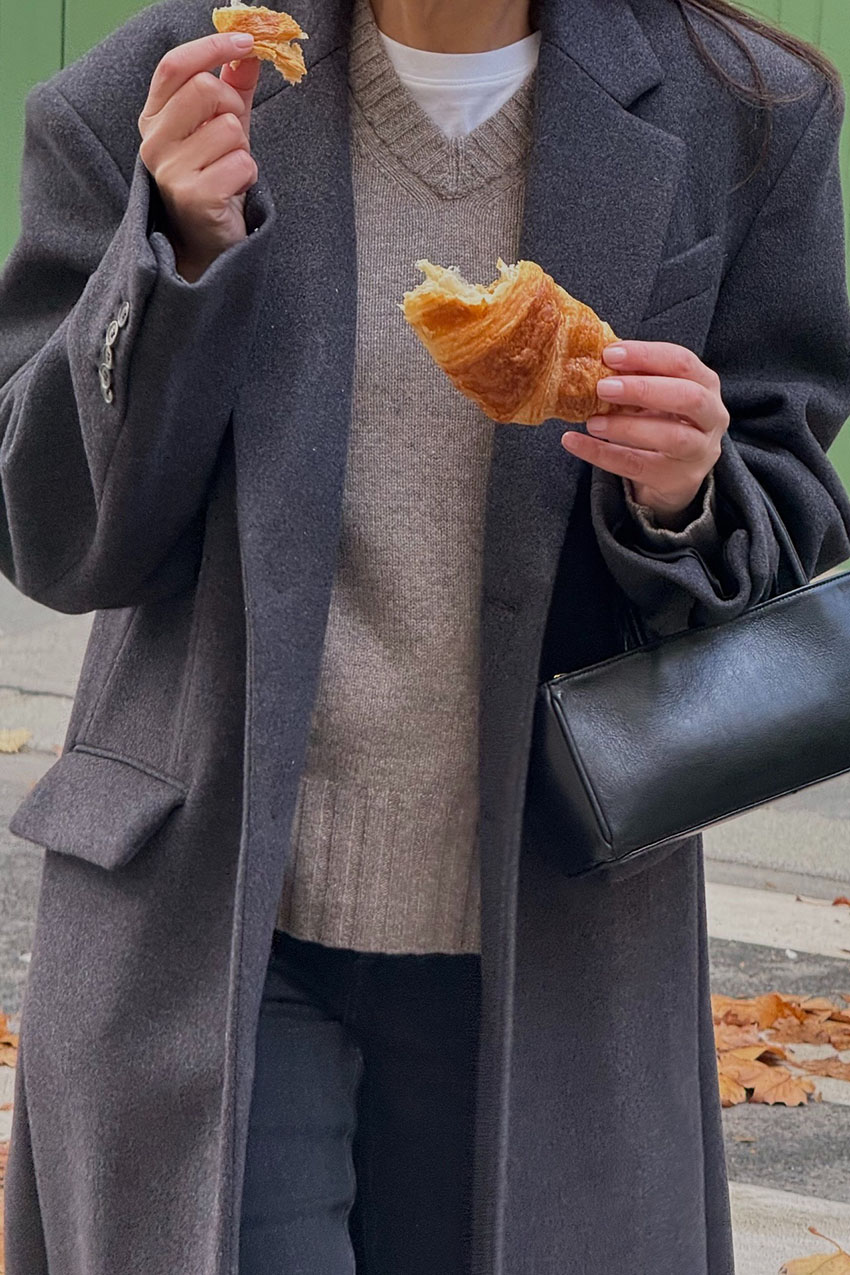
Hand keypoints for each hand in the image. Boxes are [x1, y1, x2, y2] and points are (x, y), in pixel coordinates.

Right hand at [138, 33, 260, 281]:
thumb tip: (249, 47)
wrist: (210, 241)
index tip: (246, 42)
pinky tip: (233, 190)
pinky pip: (241, 162)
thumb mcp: (223, 125)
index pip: (175, 65)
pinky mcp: (194, 197)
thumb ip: (233, 85)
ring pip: (229, 128)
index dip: (212, 47)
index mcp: (154, 118)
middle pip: (204, 90)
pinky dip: (249, 174)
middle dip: (233, 108)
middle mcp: (153, 142)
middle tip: (233, 136)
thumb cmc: (216, 178)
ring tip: (230, 170)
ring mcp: (170, 172)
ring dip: (243, 148)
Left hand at [560, 341, 729, 527]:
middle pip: (688, 398)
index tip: (610, 354)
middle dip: (644, 389)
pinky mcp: (678, 480)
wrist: (674, 474)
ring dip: (627, 427)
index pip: (682, 362)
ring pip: (671, 437)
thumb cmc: (662, 420)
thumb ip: (636, 376)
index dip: (647, 356)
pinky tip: (574, 442)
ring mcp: (699, 451)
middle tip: (603, 387)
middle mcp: (712, 416)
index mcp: (706, 384)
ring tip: (591, 421)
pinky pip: (638, 466)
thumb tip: (596, 356)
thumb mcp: (656, 394)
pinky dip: (602, 454)